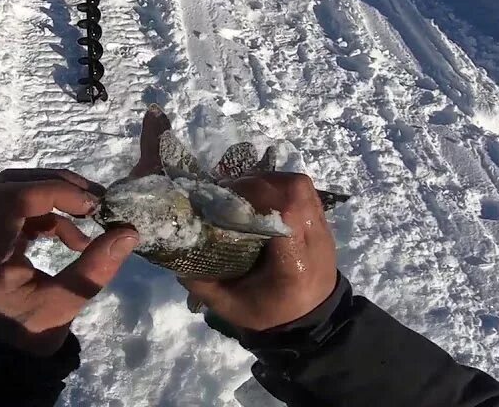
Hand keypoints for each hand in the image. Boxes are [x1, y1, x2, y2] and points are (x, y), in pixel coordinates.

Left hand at [0, 169, 139, 355]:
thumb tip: (129, 232)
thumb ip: (95, 268)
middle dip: (55, 186)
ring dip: (53, 196)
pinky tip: (72, 237)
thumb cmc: (27, 335)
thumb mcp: (63, 306)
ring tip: (88, 217)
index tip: (93, 205)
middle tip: (94, 200)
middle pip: (8, 186)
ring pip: (11, 190)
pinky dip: (47, 212)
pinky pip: (14, 207)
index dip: (55, 192)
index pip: (11, 200)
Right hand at [182, 172, 337, 331]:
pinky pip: (302, 188)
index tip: (225, 201)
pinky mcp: (321, 218)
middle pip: (293, 192)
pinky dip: (278, 185)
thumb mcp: (231, 307)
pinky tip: (260, 196)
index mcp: (294, 263)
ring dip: (268, 181)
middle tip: (229, 194)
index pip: (285, 213)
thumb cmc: (271, 312)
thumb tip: (177, 257)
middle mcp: (313, 238)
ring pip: (298, 185)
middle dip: (257, 185)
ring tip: (243, 192)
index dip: (255, 196)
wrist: (311, 317)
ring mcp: (321, 226)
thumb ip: (203, 284)